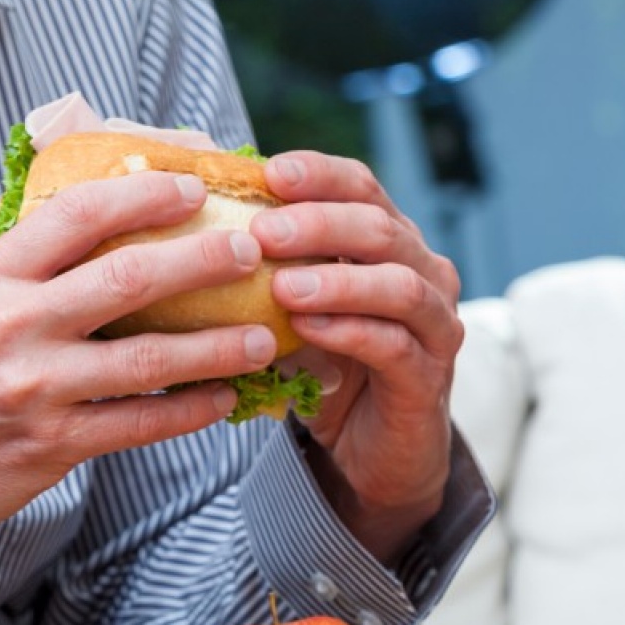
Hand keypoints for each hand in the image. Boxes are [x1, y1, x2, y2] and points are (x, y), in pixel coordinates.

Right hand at [0, 171, 284, 563]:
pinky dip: (189, 410)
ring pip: (149, 357)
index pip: (78, 215)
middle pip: (129, 277)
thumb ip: (24, 273)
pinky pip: (140, 424)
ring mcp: (32, 388)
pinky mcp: (50, 445)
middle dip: (204, 259)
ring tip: (262, 336)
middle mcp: (9, 324)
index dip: (144, 195)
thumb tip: (106, 233)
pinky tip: (222, 400)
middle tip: (252, 250)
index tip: (191, 189)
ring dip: (217, 345)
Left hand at [251, 152, 462, 560]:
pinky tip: (306, 330)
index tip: (269, 173)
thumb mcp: (290, 309)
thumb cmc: (323, 366)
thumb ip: (264, 267)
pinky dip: (348, 333)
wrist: (369, 451)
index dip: (318, 174)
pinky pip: (393, 345)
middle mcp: (423, 272)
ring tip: (282, 286)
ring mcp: (434, 324)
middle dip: (319, 223)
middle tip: (263, 232)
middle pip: (380, 227)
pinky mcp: (428, 377)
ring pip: (397, 285)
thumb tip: (189, 227)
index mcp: (388, 242)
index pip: (361, 187)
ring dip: (337, 280)